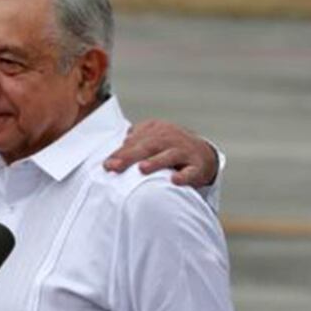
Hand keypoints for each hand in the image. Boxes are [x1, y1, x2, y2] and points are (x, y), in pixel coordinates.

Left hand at [103, 119, 218, 187]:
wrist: (204, 153)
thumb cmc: (170, 147)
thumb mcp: (153, 139)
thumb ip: (134, 142)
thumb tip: (115, 151)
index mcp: (157, 130)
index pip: (136, 140)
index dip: (120, 152)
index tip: (107, 164)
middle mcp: (171, 138)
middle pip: (149, 146)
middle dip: (130, 156)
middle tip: (115, 166)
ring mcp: (185, 151)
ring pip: (169, 156)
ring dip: (156, 162)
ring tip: (142, 168)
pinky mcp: (198, 167)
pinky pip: (191, 172)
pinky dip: (183, 176)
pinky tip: (174, 180)